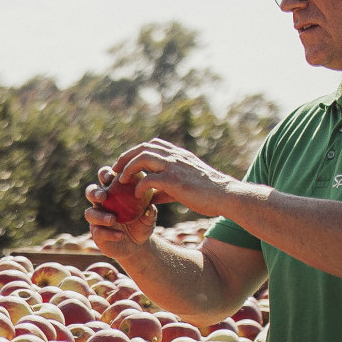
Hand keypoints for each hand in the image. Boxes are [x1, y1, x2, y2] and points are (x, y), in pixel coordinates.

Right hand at [83, 145, 156, 251]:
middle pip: (90, 192)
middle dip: (94, 192)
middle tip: (103, 196)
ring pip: (89, 213)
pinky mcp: (96, 234)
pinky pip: (98, 232)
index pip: (105, 177)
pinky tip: (120, 235)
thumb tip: (150, 207)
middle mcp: (102, 203)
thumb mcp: (149, 217)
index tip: (111, 177)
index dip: (105, 174)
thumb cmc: (143, 224)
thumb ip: (149, 211)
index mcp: (113, 192)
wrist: (137, 245)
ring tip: (112, 219)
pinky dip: (109, 233)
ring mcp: (97, 218)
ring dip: (100, 215)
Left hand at [104, 139, 236, 215]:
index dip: (135, 152)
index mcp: (179, 155)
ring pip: (143, 158)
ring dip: (128, 168)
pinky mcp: (174, 180)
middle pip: (143, 148)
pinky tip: (136, 195)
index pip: (152, 144)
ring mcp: (174, 166)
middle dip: (126, 158)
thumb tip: (148, 197)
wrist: (226, 196)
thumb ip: (164, 188)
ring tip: (120, 180)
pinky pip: (149, 179)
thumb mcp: (183, 186)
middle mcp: (175, 156)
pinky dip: (139, 186)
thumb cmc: (207, 194)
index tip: (125, 163)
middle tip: (115, 170)